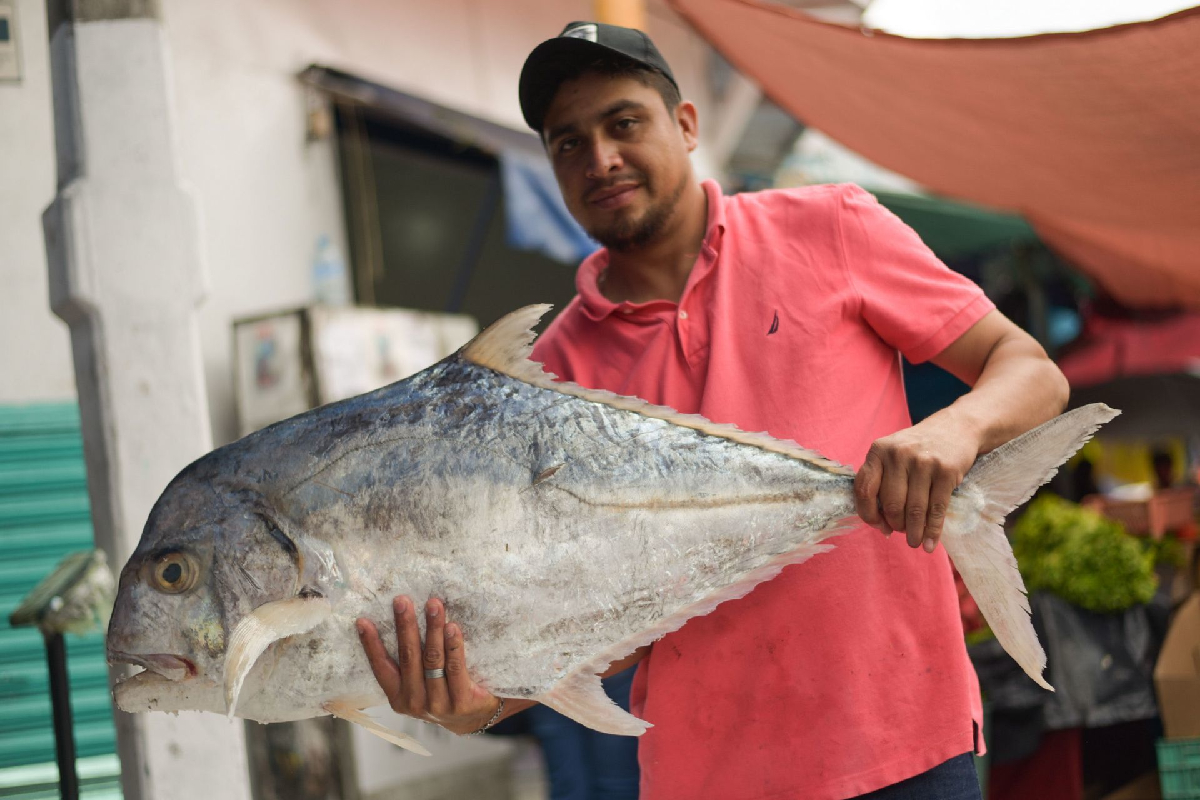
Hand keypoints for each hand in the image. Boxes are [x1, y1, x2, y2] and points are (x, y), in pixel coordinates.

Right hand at [357, 596, 500, 734]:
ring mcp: (437, 704)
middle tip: (402, 600)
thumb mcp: (419, 684)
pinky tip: (452, 627)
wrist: (474, 718)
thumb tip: (401, 620)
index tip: (363, 621)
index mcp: (398, 697)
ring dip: (432, 628)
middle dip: (405, 625)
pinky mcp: (461, 702)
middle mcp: (414, 702)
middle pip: (408, 657)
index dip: (371, 644)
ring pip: (432, 660)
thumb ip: (411, 663)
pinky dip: (453, 645)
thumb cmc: (443, 691)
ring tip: (433, 605)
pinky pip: (455, 667)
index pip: (381, 667)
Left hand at [853, 414, 979, 552]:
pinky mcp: (946, 471)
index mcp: (878, 451)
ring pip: (914, 510)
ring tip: (914, 542)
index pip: (864, 489)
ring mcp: (923, 462)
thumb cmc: (918, 448)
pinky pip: (936, 509)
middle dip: (896, 525)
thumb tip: (880, 524)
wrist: (957, 427)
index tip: (879, 526)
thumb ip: (881, 481)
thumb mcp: (892, 453)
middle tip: (901, 532)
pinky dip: (933, 531)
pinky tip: (931, 543)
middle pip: (891, 504)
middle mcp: (898, 455)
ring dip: (914, 533)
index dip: (869, 514)